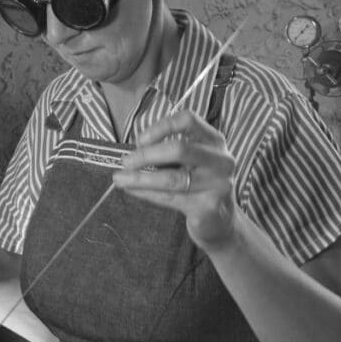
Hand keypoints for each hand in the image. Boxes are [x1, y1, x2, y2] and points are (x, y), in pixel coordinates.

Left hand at [112, 110, 236, 248]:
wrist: (219, 220)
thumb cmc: (197, 185)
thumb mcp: (187, 163)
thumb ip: (166, 153)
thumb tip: (133, 152)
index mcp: (214, 141)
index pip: (188, 121)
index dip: (161, 127)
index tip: (140, 139)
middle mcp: (221, 160)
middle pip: (179, 149)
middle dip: (146, 155)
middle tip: (125, 161)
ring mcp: (218, 184)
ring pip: (172, 178)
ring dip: (140, 178)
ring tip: (119, 178)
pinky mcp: (208, 207)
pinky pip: (170, 198)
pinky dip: (146, 193)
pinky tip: (132, 190)